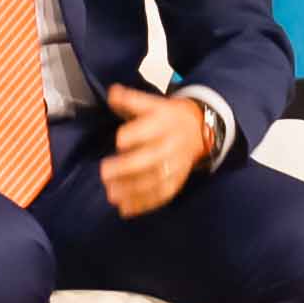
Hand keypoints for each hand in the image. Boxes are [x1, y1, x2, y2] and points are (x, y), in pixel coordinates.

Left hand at [99, 84, 208, 217]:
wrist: (199, 128)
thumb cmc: (167, 116)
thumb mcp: (152, 103)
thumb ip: (130, 100)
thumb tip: (112, 93)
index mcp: (165, 122)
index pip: (149, 129)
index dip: (133, 136)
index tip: (118, 141)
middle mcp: (172, 144)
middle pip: (151, 159)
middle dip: (127, 168)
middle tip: (105, 173)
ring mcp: (176, 165)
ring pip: (156, 180)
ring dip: (133, 190)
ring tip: (112, 194)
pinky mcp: (177, 180)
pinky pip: (162, 195)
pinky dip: (145, 204)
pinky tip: (126, 209)